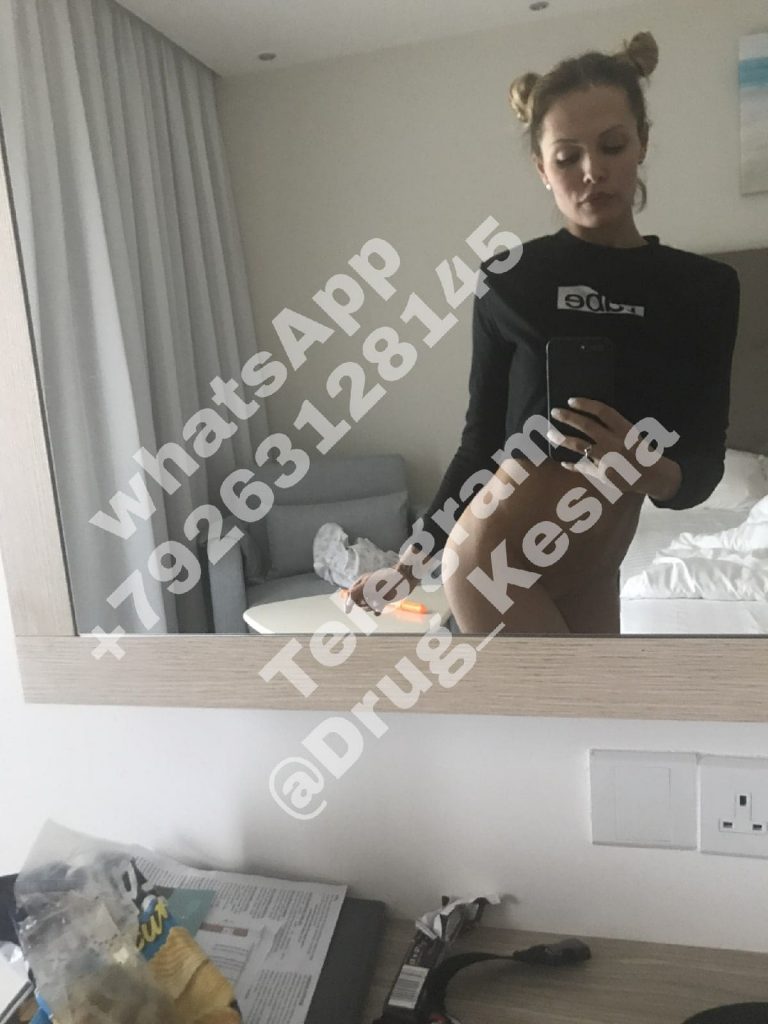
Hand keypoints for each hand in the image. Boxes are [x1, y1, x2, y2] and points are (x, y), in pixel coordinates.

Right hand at [344, 565, 414, 615]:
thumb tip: (347, 603)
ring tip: (378, 603)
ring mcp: (376, 593)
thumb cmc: (386, 581)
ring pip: (368, 606)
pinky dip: (377, 610)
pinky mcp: (384, 598)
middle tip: (370, 601)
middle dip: (364, 604)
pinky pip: (376, 608)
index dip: (349, 602)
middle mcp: (368, 588)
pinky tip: (378, 611)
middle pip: (359, 601)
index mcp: (362, 582)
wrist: (404, 579)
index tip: (348, 611)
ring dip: (372, 607)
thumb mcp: (367, 586)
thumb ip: (354, 593)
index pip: (351, 594)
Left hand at [548, 397, 676, 498]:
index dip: (585, 404)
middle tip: (555, 412)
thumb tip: (587, 418)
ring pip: (579, 445)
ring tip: (550, 434)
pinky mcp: (602, 473)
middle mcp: (615, 442)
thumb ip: (613, 428)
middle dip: (568, 417)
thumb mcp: (632, 435)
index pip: (603, 411)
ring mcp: (608, 458)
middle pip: (587, 426)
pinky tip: (563, 461)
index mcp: (625, 429)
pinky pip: (582, 466)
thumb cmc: (641, 452)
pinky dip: (572, 464)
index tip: (571, 400)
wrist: (654, 476)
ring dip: (562, 438)